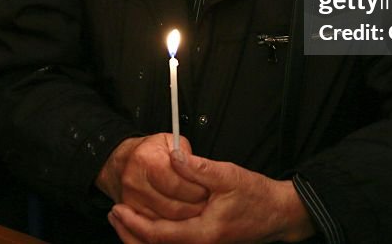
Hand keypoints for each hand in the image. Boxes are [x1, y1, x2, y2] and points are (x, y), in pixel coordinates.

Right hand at [96, 134, 207, 219]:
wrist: (124, 161)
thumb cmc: (151, 151)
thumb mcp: (172, 141)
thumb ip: (187, 155)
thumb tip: (199, 171)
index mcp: (147, 160)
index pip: (177, 184)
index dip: (196, 190)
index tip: (207, 190)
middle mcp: (135, 182)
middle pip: (173, 207)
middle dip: (194, 207)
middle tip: (205, 203)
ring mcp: (131, 200)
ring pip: (166, 221)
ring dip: (185, 219)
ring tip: (195, 209)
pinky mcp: (131, 214)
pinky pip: (156, 227)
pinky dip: (172, 225)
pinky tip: (181, 217)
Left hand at [108, 153, 314, 243]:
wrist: (278, 214)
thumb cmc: (256, 196)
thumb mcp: (229, 175)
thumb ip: (199, 168)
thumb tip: (173, 156)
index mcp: (204, 233)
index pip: (160, 235)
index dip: (135, 223)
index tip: (119, 209)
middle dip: (130, 234)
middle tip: (113, 215)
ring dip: (139, 237)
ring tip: (123, 220)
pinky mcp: (204, 243)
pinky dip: (155, 238)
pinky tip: (146, 223)